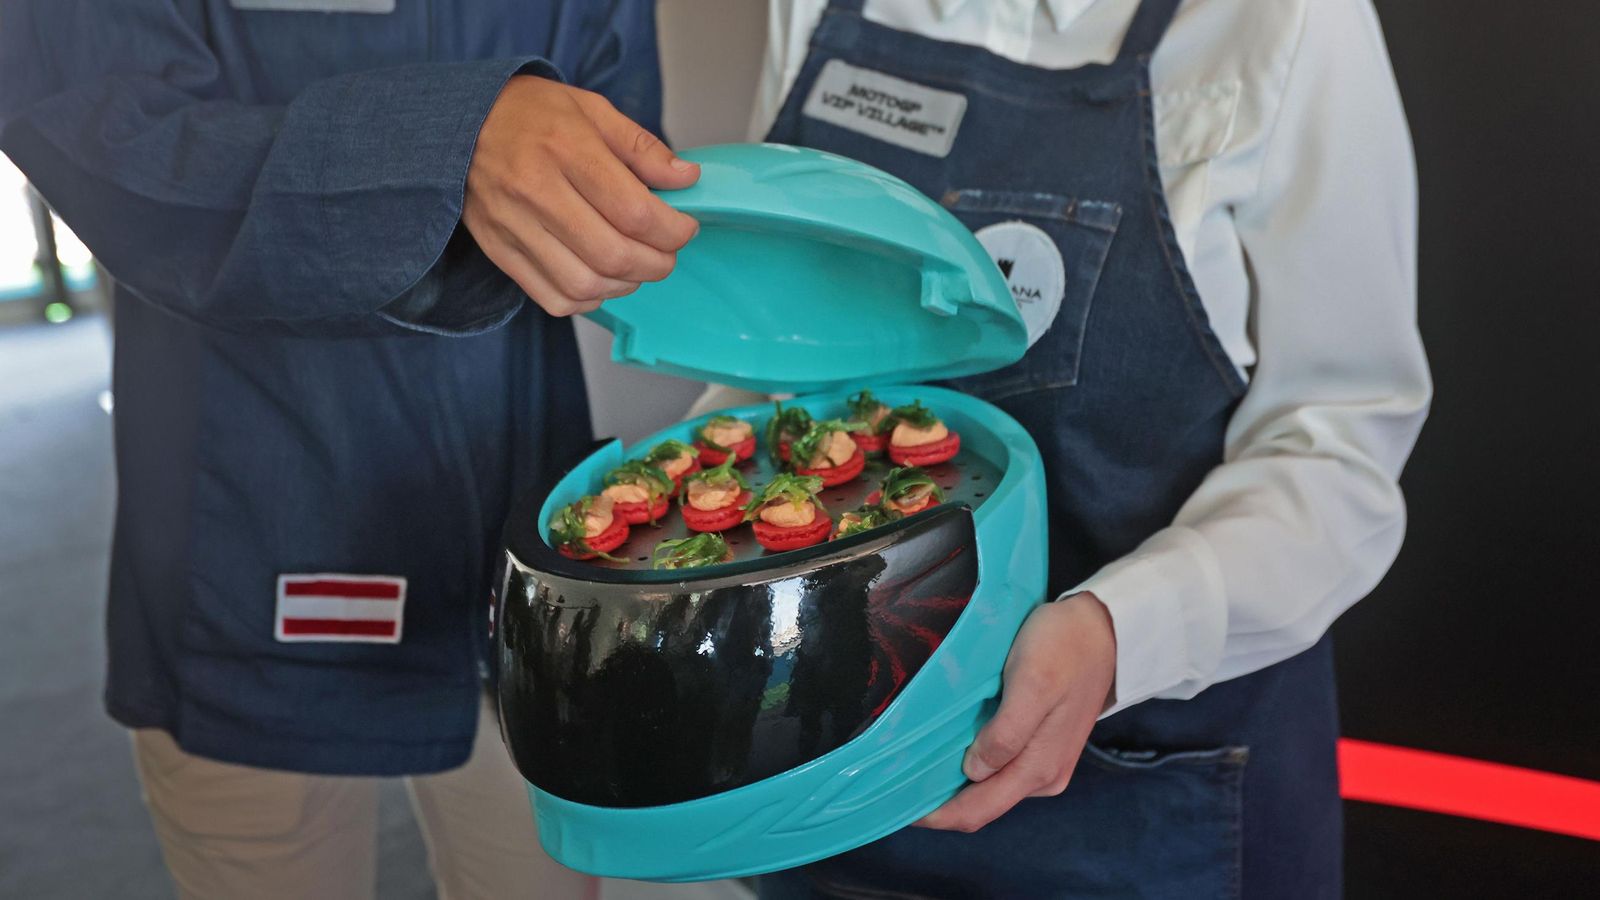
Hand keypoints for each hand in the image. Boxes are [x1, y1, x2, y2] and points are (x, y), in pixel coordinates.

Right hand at [464, 76, 700, 316]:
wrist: (459, 122)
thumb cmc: (530, 113)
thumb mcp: (592, 110)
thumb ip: (642, 147)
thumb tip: (687, 179)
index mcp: (564, 148)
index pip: (634, 211)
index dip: (673, 230)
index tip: (684, 227)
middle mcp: (535, 191)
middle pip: (613, 255)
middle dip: (656, 263)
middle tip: (667, 252)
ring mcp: (512, 226)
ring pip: (585, 283)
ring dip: (625, 285)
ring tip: (635, 265)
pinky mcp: (499, 251)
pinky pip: (553, 298)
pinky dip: (588, 298)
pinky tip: (600, 278)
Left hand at [916, 592, 1116, 832]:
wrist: (1103, 630)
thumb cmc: (1063, 648)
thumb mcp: (1031, 683)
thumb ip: (1006, 733)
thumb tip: (974, 771)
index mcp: (1038, 769)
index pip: (976, 811)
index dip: (934, 815)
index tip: (895, 804)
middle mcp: (1042, 778)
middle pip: (980, 806)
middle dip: (938, 803)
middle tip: (894, 785)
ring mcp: (1044, 765)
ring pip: (988, 789)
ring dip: (954, 783)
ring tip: (914, 764)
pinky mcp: (1043, 748)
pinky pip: (999, 770)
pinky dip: (972, 766)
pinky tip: (949, 748)